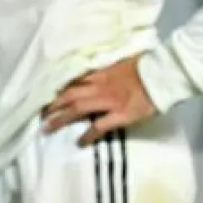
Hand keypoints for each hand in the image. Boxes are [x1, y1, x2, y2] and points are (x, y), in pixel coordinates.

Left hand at [42, 54, 157, 144]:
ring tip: (47, 128)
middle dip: (53, 105)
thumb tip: (100, 69)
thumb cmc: (147, 66)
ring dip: (60, 119)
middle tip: (40, 114)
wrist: (162, 75)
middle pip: (70, 95)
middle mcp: (100, 86)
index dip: (60, 88)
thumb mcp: (124, 60)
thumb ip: (110, 66)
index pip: (75, 80)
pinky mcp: (119, 115)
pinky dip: (87, 135)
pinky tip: (80, 142)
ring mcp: (108, 102)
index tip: (48, 94)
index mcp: (103, 72)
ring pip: (77, 110)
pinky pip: (98, 127)